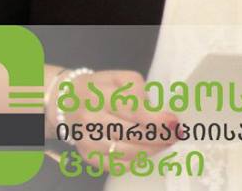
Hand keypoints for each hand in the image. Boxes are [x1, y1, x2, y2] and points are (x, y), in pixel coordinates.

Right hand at [59, 69, 179, 155]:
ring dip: (150, 150)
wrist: (65, 102)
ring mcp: (87, 141)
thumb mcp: (118, 77)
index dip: (155, 118)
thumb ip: (138, 89)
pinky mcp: (87, 155)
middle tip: (176, 134)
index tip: (173, 121)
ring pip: (124, 152)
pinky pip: (115, 165)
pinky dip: (135, 161)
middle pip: (130, 133)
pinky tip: (148, 153)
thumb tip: (155, 109)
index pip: (131, 109)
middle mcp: (90, 120)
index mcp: (99, 96)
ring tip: (166, 143)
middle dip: (158, 136)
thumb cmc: (98, 88)